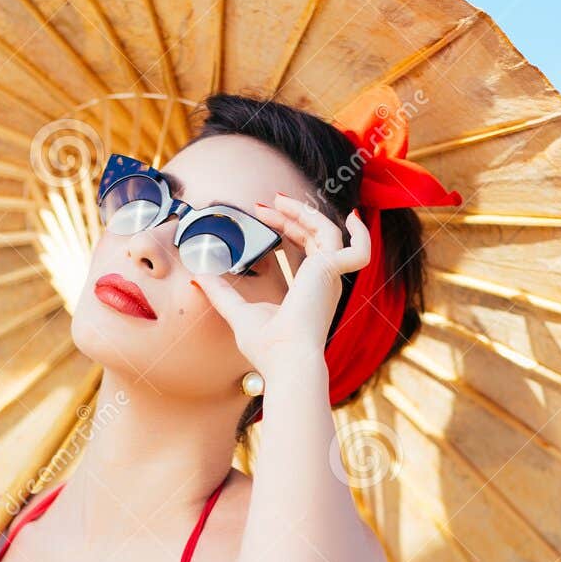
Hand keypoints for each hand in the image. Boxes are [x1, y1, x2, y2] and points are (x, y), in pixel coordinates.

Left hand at [189, 194, 370, 380]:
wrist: (285, 361)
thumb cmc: (267, 348)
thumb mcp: (237, 311)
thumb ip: (221, 292)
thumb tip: (199, 277)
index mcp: (306, 290)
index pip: (303, 249)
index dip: (286, 228)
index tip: (262, 213)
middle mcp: (323, 283)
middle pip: (314, 236)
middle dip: (292, 215)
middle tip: (267, 202)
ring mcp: (330, 278)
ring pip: (328, 233)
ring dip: (306, 213)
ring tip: (279, 200)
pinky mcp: (332, 272)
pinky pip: (357, 248)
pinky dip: (361, 233)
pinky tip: (353, 217)